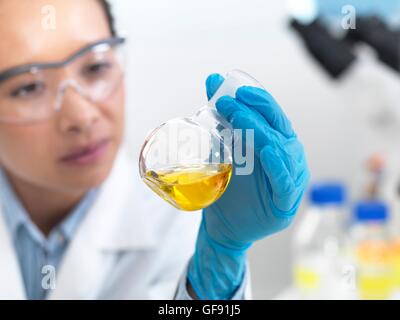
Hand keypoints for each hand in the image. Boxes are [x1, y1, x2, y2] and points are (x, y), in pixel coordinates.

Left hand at [203, 73, 309, 249]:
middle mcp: (287, 160)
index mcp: (276, 146)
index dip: (258, 101)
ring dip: (261, 133)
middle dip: (255, 112)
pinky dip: (278, 167)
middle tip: (228, 101)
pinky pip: (285, 183)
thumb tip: (212, 81)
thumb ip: (223, 118)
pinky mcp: (284, 204)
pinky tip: (267, 152)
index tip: (235, 89)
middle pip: (278, 130)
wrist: (223, 227)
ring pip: (282, 152)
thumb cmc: (226, 187)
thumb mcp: (223, 149)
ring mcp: (289, 182)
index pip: (273, 118)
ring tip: (239, 119)